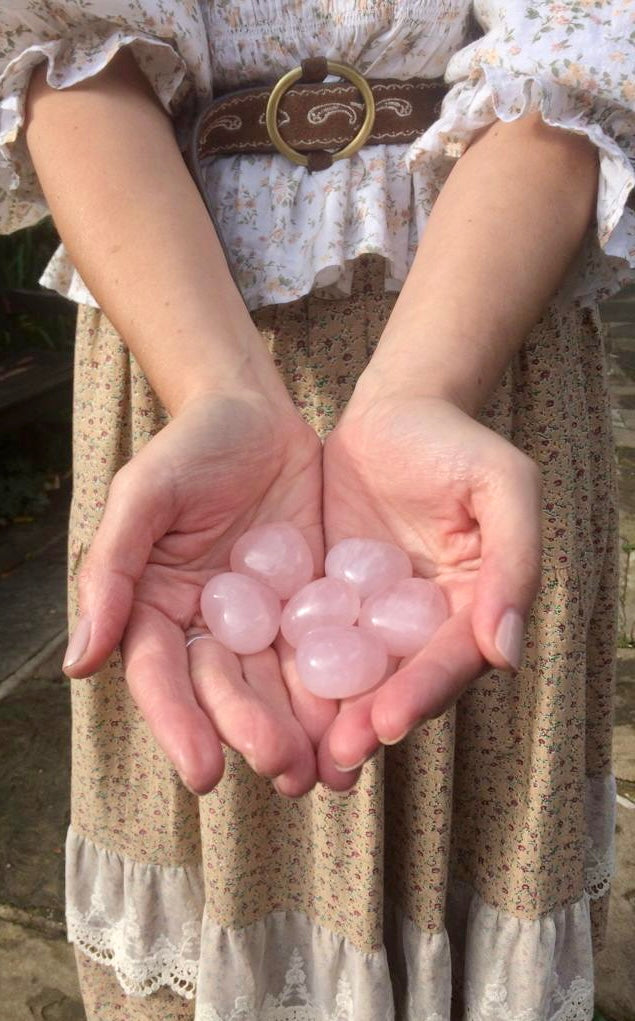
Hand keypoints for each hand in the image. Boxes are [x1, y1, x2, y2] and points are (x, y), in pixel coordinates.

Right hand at [64, 390, 335, 795]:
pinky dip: (344, 687)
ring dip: (302, 732)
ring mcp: (265, 621)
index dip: (178, 724)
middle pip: (226, 691)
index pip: (161, 677)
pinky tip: (364, 721)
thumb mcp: (143, 498)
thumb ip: (111, 572)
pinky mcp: (313, 607)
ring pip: (280, 685)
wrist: (256, 413)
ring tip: (329, 774)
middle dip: (254, 734)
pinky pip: (329, 650)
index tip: (203, 772)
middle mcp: (210, 627)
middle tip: (285, 772)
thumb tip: (78, 664)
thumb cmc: (189, 449)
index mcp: (157, 610)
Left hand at [319, 395, 541, 784]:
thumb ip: (514, 562)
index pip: (452, 659)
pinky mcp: (326, 601)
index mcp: (473, 608)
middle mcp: (422, 625)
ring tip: (294, 756)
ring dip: (325, 717)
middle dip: (369, 723)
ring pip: (350, 675)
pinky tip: (257, 699)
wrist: (393, 409)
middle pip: (399, 683)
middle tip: (335, 758)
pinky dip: (287, 672)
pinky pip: (306, 639)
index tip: (389, 722)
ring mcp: (371, 618)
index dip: (424, 692)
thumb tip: (507, 652)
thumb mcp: (502, 485)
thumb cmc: (455, 442)